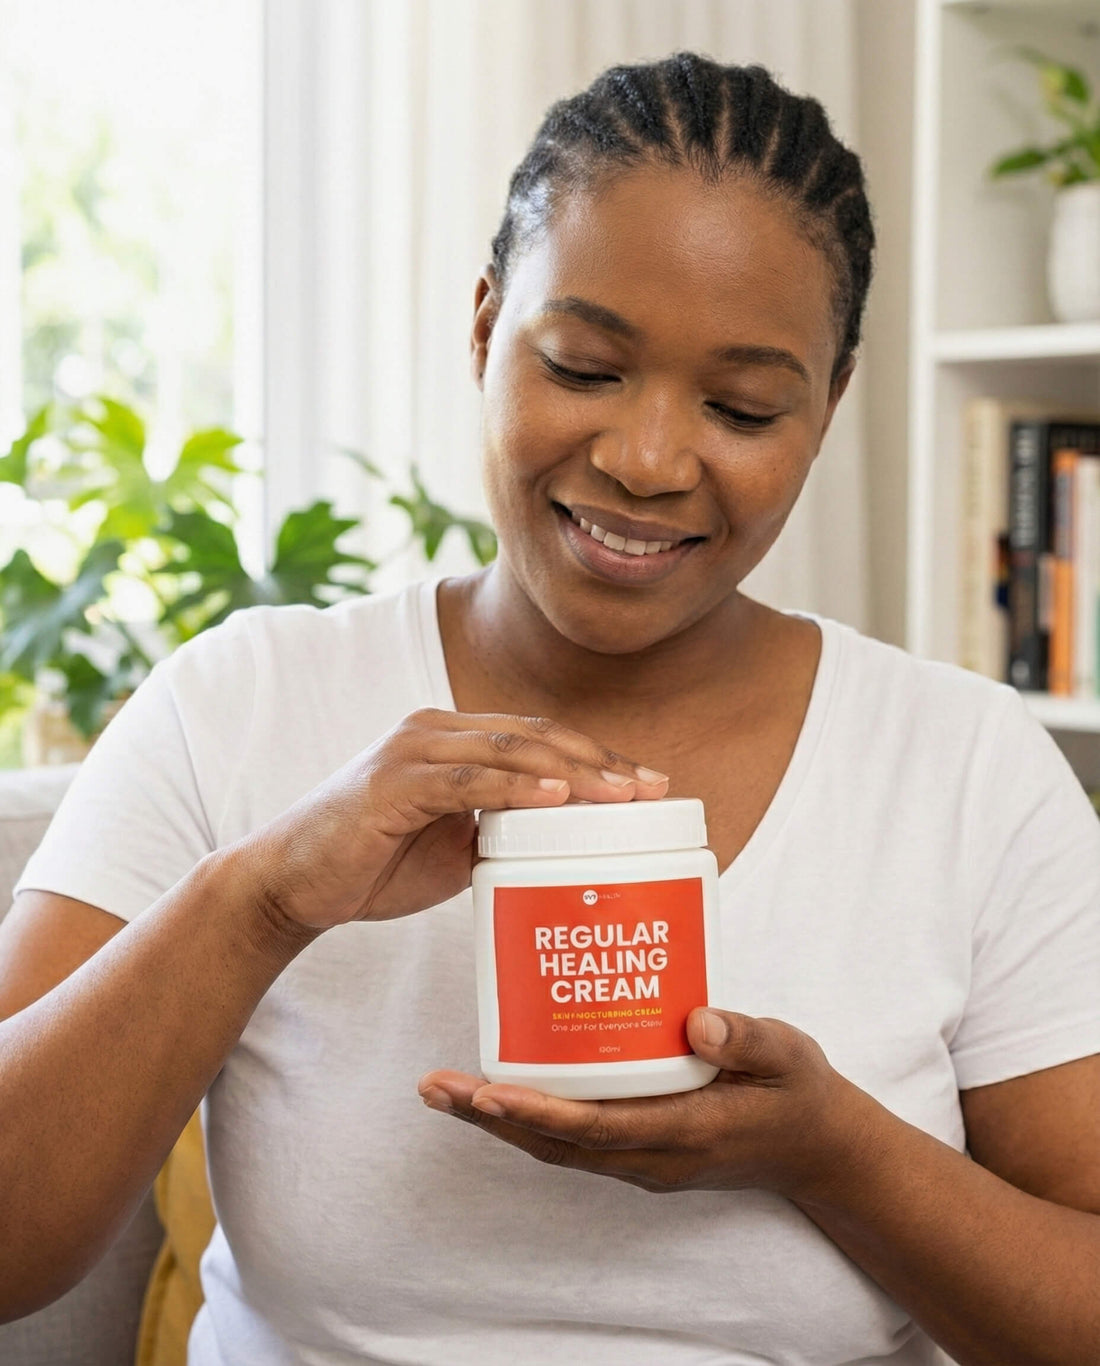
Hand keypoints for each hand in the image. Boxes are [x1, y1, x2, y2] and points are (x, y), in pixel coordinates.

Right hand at [241, 708, 668, 931]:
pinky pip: (467, 778)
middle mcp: (435, 730)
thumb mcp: (451, 848)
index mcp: (452, 739)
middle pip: (535, 735)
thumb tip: (559, 848)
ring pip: (509, 749)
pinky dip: (516, 786)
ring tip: (623, 795)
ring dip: (573, 770)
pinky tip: (558, 796)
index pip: (538, 738)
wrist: (291, 884)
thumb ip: (499, 834)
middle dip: (601, 760)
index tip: (650, 784)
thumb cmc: (371, 864)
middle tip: (653, 788)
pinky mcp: (393, 782)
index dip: (597, 757)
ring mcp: (413, 750)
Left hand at [419, 1008, 866, 1203]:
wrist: (821, 1152)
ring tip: (448, 1089)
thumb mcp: (788, 1056)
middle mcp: (653, 1155)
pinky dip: (532, 1118)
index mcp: (686, 1132)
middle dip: (491, 1118)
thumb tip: (697, 1020)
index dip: (537, 1111)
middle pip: (556, 1144)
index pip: (595, 1128)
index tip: (488, 1091)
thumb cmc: (800, 1096)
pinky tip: (506, 1087)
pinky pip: (574, 1140)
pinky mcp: (642, 1149)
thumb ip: (747, 1036)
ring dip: (500, 1121)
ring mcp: (644, 1159)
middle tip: (435, 1086)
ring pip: (558, 1147)